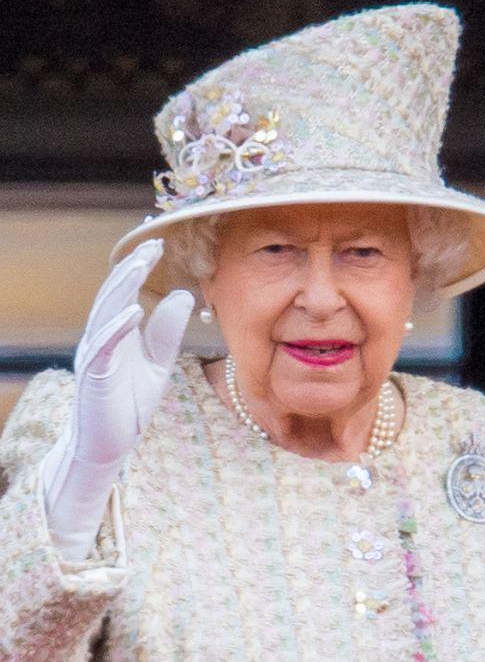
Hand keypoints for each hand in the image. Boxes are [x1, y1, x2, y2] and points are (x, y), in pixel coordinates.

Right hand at [41, 238, 193, 560]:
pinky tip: (133, 311)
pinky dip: (118, 328)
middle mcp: (101, 338)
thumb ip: (166, 332)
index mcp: (116, 333)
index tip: (159, 245)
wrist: (107, 446)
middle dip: (131, 268)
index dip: (139, 268)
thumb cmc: (129, 404)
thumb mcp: (157, 364)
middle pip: (113, 295)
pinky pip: (104, 347)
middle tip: (152, 244)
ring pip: (106, 312)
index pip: (126, 293)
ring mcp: (95, 356)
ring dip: (122, 287)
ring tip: (141, 264)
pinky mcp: (95, 376)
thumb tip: (182, 294)